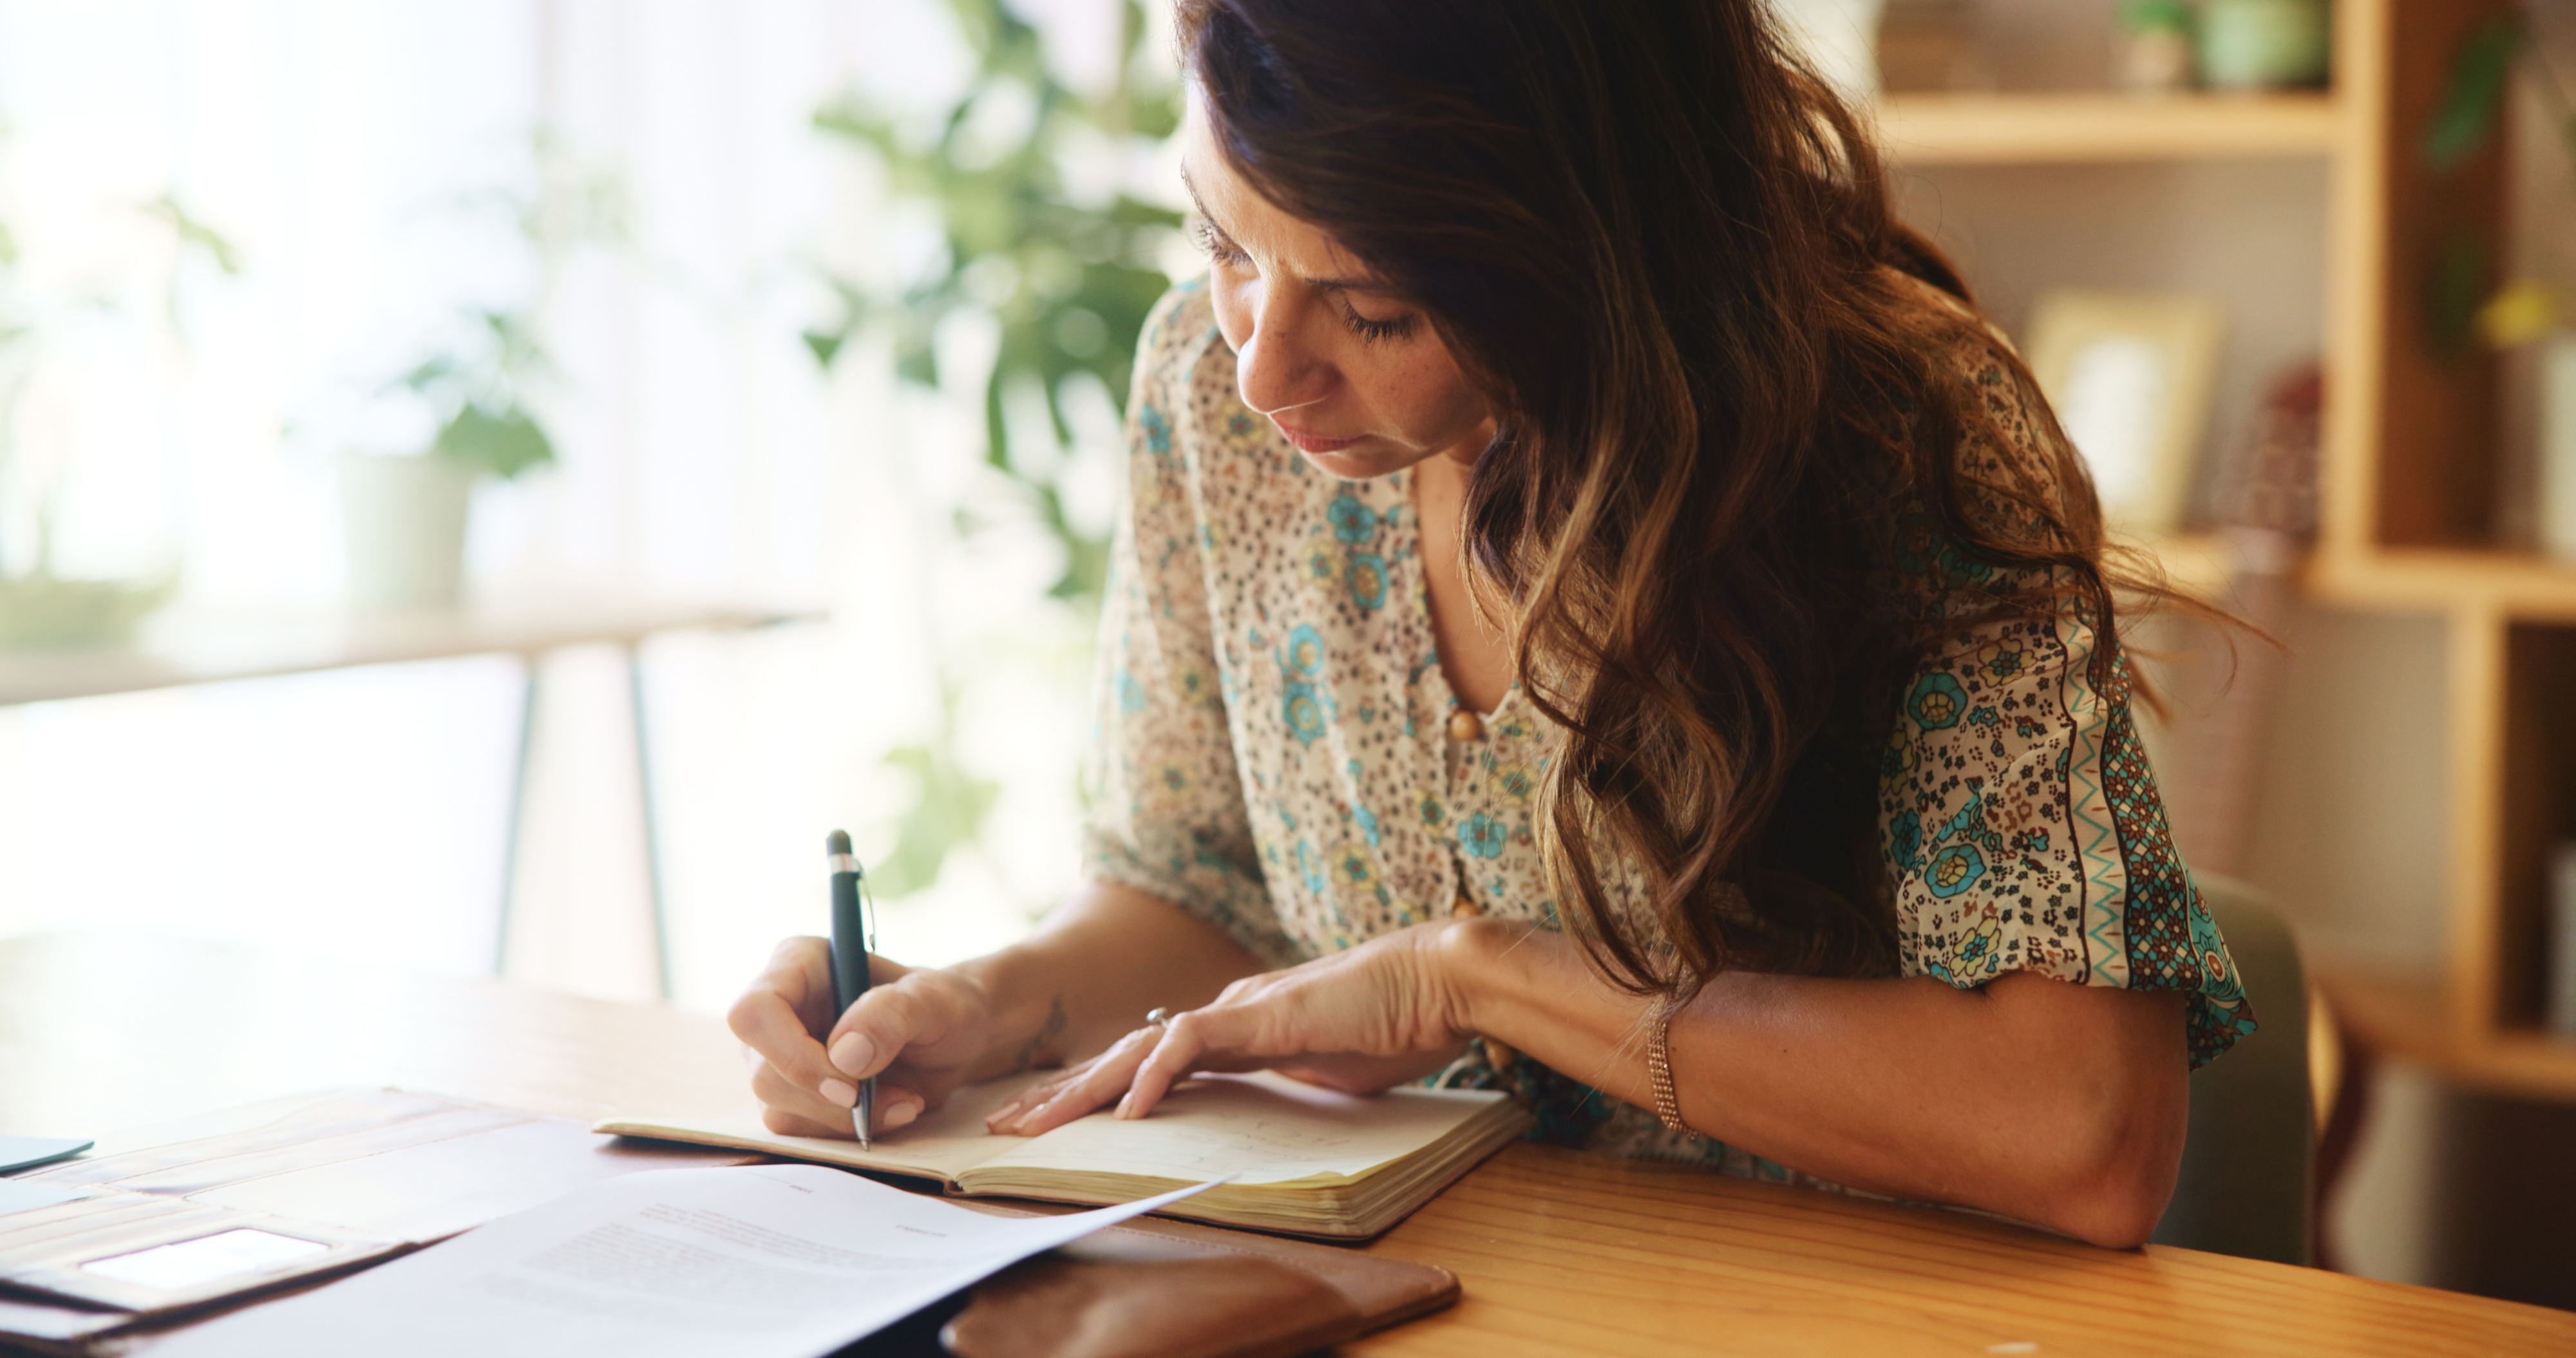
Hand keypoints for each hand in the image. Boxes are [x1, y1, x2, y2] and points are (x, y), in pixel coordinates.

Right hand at [727, 936, 995, 1139]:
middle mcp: (778, 1008)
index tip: (850, 1085)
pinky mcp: (791, 1092)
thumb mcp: (935, 999)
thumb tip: (844, 1056)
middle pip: (764, 1072)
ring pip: (778, 1107)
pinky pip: (800, 1129)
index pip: (755, 1012)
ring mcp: (778, 1053)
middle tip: (896, 1099)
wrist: (953, 1038)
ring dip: (845, 1119)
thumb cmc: (942, 1004)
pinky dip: (848, 1131)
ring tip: (904, 1100)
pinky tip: (890, 1110)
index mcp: (800, 963)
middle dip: (829, 1099)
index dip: (792, 1055)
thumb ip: (892, 1014)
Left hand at [983, 921, 1479, 1135]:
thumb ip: (1285, 1079)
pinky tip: (1128, 1113)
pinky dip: (1154, 1078)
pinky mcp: (1259, 1014)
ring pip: (1138, 1047)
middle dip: (1062, 1091)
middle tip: (1008, 1125)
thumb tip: (1266, 1112)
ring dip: (1084, 1088)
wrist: (1435, 981)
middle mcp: (1224, 1013)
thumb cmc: (1393, 1023)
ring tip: (1038, 1124)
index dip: (1097, 1091)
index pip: (1147, 1061)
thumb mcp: (1324, 1069)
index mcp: (1236, 1028)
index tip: (1054, 1123)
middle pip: (1123, 1054)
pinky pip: (1189, 1044)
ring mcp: (1238, 1010)